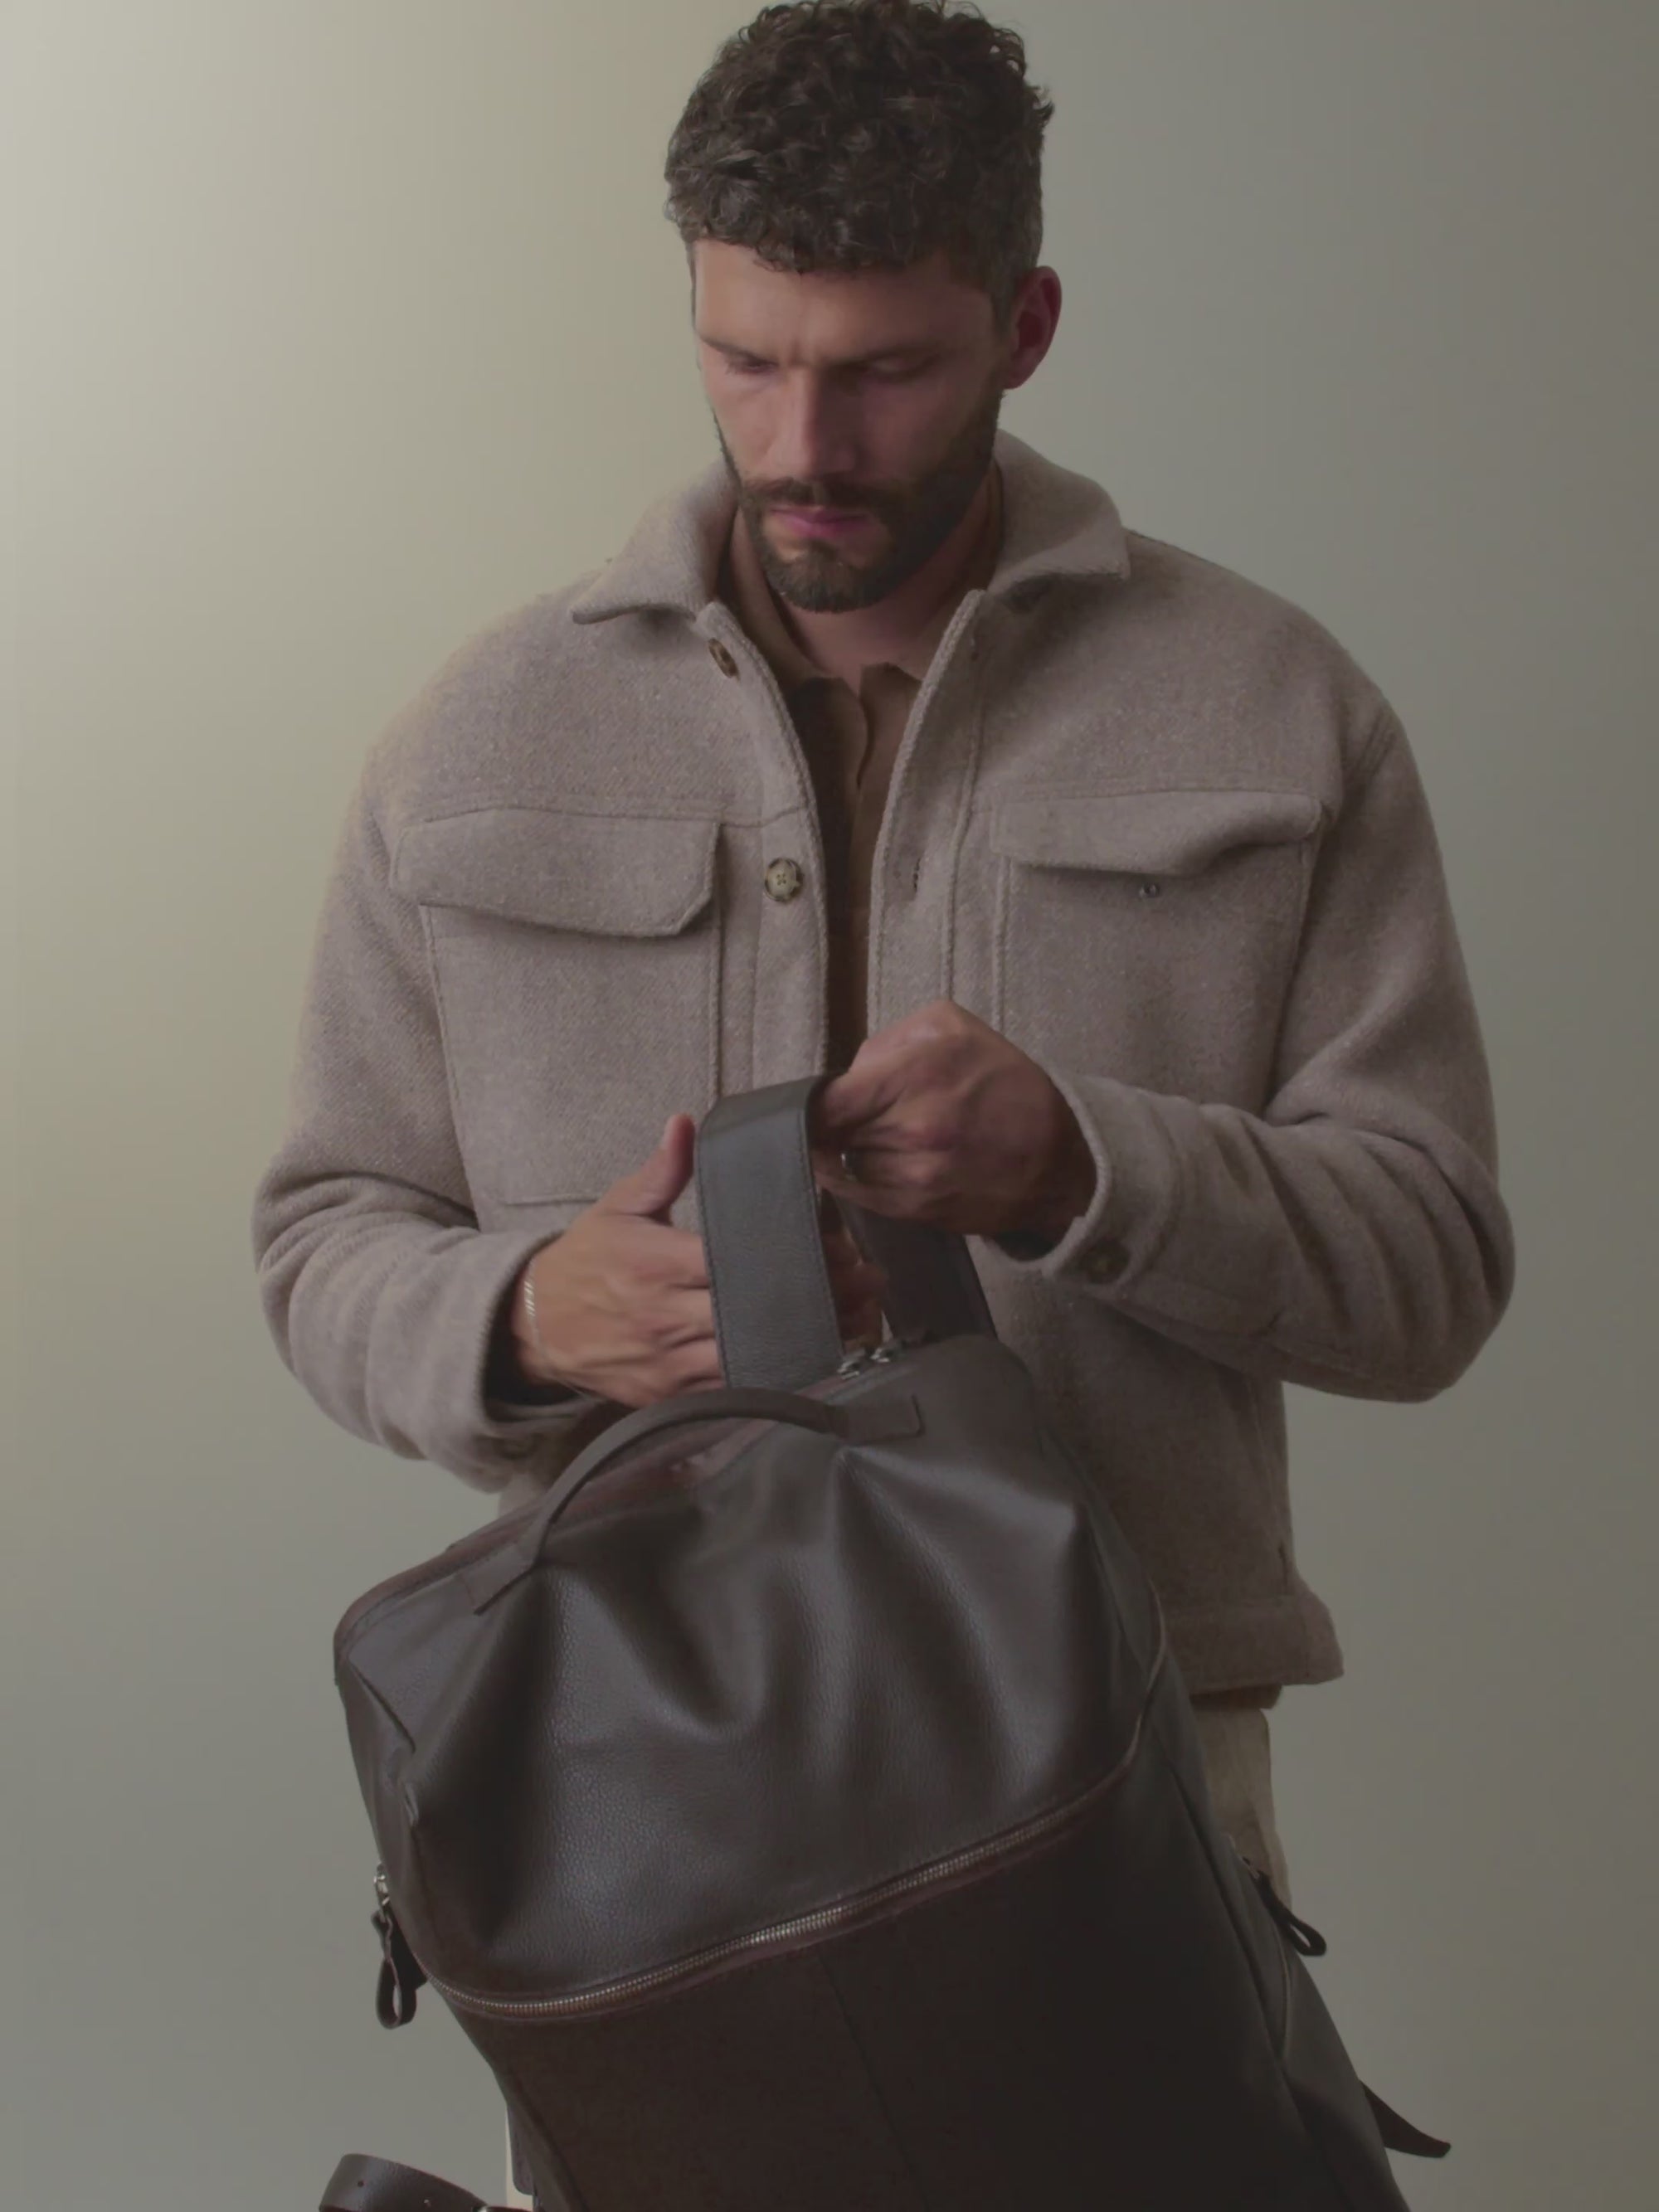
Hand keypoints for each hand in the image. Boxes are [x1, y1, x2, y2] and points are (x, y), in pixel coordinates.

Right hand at [509, 1113, 888, 1407]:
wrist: (536, 1327)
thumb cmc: (585, 1261)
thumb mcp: (619, 1207)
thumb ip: (663, 1170)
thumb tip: (687, 1123)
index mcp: (655, 1265)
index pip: (734, 1263)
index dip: (788, 1258)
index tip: (834, 1246)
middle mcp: (664, 1317)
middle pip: (753, 1313)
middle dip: (814, 1300)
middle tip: (867, 1282)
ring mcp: (669, 1363)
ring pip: (750, 1357)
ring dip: (806, 1341)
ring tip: (857, 1319)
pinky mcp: (671, 1396)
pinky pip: (732, 1389)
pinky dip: (774, 1375)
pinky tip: (813, 1357)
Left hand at [807, 998, 1096, 1243]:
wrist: (1058, 1159)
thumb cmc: (1005, 1084)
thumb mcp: (954, 1029)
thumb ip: (890, 1040)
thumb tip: (849, 1075)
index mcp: (919, 1073)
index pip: (828, 1101)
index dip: (810, 1105)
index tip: (812, 1103)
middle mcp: (913, 1127)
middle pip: (833, 1133)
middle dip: (839, 1123)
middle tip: (857, 1114)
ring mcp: (914, 1175)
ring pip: (847, 1163)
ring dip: (855, 1151)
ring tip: (888, 1137)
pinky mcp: (918, 1210)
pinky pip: (862, 1195)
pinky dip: (863, 1180)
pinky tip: (882, 1163)